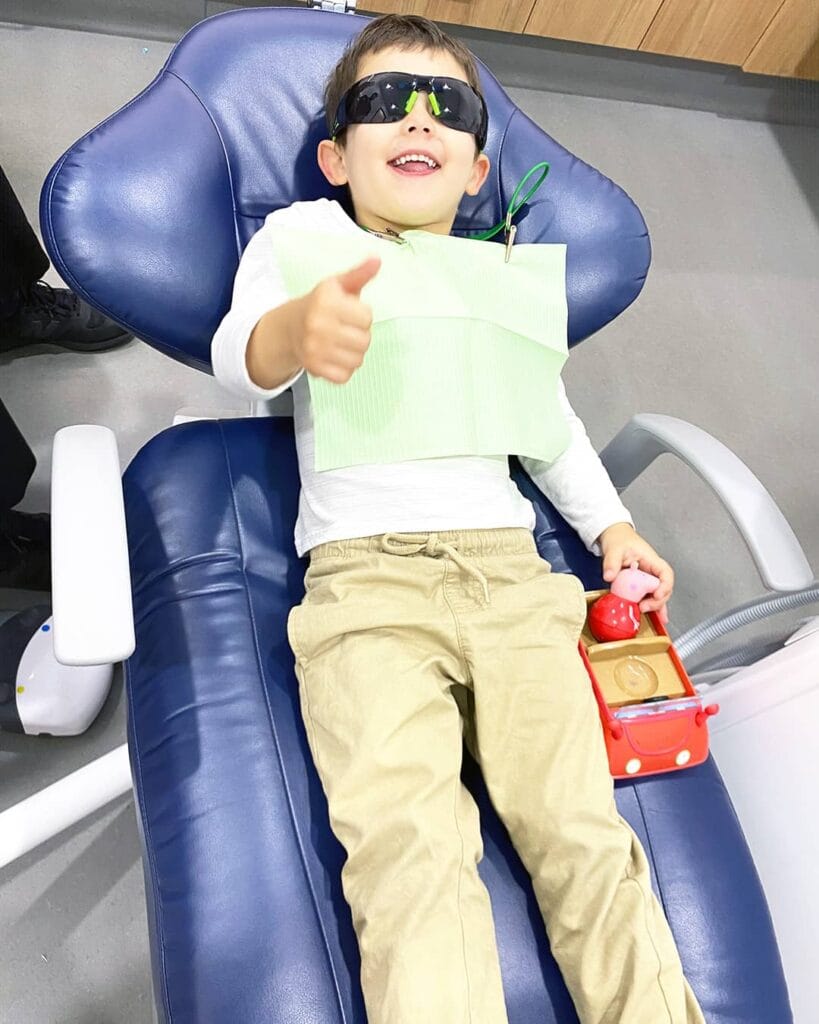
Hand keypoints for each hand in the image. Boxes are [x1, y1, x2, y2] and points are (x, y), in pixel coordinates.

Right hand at [295, 257, 380, 383]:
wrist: (289, 328)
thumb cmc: (320, 304)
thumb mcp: (338, 285)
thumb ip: (359, 274)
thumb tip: (377, 260)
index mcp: (325, 300)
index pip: (367, 317)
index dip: (362, 315)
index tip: (349, 313)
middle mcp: (317, 324)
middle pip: (364, 341)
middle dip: (360, 335)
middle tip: (345, 330)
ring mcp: (314, 348)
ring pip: (357, 360)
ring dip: (354, 353)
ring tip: (340, 343)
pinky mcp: (314, 368)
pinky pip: (345, 376)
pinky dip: (344, 369)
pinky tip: (335, 356)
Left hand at [596, 522, 673, 624]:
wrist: (614, 535)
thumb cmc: (619, 539)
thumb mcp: (614, 549)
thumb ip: (611, 563)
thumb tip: (609, 577)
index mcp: (651, 560)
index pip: (666, 574)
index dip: (665, 586)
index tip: (657, 594)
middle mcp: (652, 570)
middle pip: (664, 588)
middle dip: (658, 601)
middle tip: (644, 607)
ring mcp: (647, 578)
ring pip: (658, 594)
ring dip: (656, 606)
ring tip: (654, 617)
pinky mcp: (640, 583)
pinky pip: (648, 596)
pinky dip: (653, 606)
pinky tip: (659, 618)